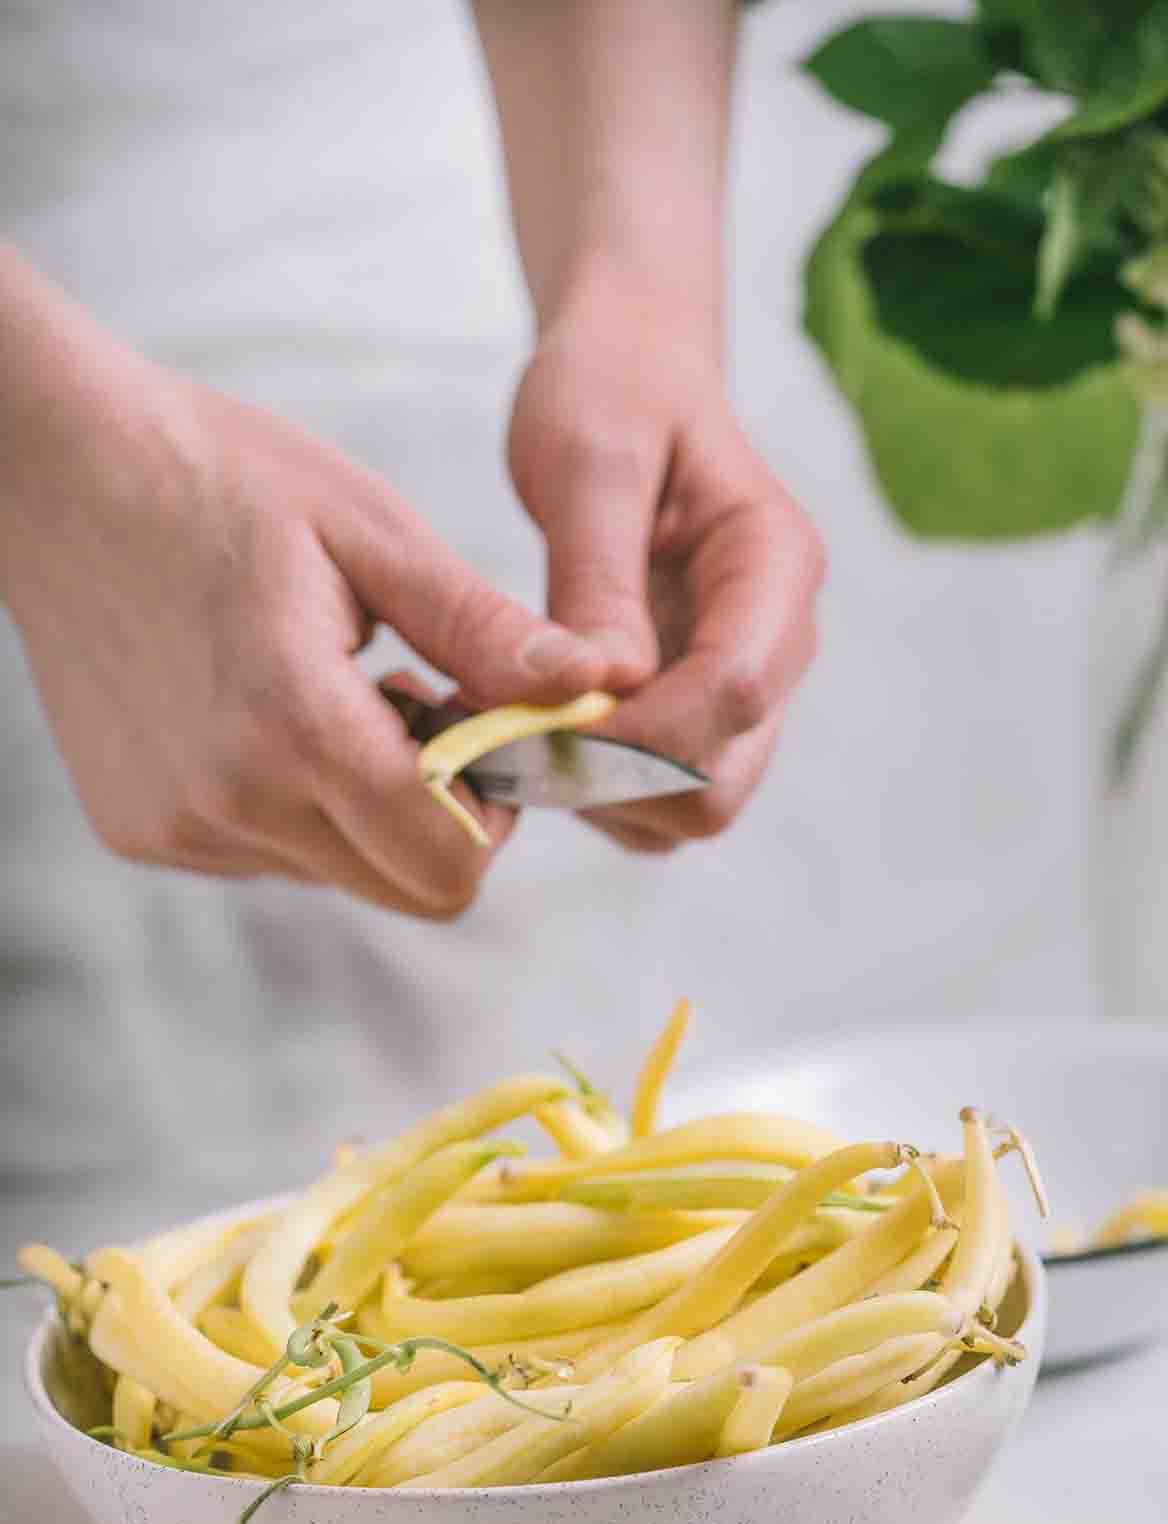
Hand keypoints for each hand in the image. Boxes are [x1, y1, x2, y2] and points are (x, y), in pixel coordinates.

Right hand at [0, 299, 622, 918]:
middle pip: (406, 889)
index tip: (483, 734)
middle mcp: (231, 802)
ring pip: (340, 874)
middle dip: (443, 817)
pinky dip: (294, 804)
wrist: (51, 471)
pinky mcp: (143, 831)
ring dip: (366, 808)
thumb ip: (485, 631)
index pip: (450, 865)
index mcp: (297, 727)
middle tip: (416, 708)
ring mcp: (179, 827)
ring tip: (332, 693)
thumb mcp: (373, 534)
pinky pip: (269, 856)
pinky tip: (265, 710)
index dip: (496, 814)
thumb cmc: (224, 478)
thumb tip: (594, 690)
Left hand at [507, 270, 825, 853]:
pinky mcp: (696, 711)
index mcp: (775, 566)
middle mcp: (776, 643)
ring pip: (689, 807)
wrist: (629, 374)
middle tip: (512, 732)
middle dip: (615, 780)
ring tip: (511, 724)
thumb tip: (601, 691)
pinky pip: (655, 798)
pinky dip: (592, 790)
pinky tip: (530, 728)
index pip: (732, 694)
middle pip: (721, 784)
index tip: (537, 717)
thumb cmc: (612, 390)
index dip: (635, 732)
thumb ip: (597, 578)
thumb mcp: (590, 459)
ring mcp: (741, 686)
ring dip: (597, 793)